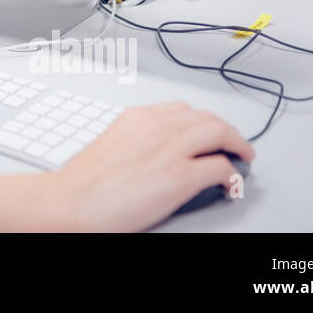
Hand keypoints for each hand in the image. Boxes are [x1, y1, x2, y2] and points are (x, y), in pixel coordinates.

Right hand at [48, 102, 254, 230]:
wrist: (71, 202)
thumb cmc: (85, 183)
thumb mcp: (112, 143)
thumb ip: (138, 139)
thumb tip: (159, 153)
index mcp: (137, 117)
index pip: (183, 110)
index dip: (203, 121)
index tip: (209, 131)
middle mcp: (156, 125)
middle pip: (208, 118)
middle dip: (227, 131)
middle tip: (235, 145)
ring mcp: (170, 148)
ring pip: (220, 134)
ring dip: (236, 146)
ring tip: (241, 158)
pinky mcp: (180, 175)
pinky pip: (221, 168)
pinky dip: (231, 175)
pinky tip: (229, 184)